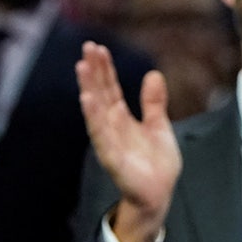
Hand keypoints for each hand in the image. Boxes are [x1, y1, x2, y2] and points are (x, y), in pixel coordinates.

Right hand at [77, 41, 179, 241]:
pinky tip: (87, 100)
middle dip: (93, 71)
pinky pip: (101, 135)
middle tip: (87, 47)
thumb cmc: (156, 163)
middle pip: (100, 93)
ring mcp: (109, 141)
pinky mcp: (112, 157)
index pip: (110, 88)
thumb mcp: (159, 126)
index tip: (97, 48)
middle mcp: (111, 126)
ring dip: (88, 88)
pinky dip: (93, 117)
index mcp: (121, 118)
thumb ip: (153, 103)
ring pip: (96, 111)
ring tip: (82, 67)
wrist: (159, 194)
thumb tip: (153, 74)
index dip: (104, 68)